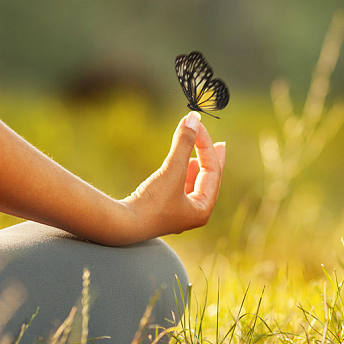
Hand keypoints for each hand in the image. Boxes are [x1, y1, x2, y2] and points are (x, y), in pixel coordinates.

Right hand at [120, 112, 225, 240]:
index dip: (206, 145)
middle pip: (209, 180)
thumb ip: (184, 143)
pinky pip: (181, 189)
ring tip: (200, 155)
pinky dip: (183, 174)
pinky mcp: (163, 210)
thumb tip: (194, 118)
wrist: (123, 225)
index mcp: (202, 209)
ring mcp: (178, 214)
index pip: (212, 171)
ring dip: (197, 166)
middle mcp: (193, 214)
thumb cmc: (151, 202)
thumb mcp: (171, 169)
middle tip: (219, 145)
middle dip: (211, 160)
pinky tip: (182, 166)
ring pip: (195, 185)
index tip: (197, 125)